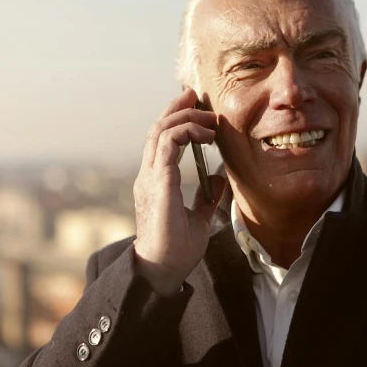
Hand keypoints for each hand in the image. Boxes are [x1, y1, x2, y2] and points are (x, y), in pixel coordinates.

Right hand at [133, 89, 226, 296]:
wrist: (163, 271)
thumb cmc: (176, 250)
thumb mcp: (199, 218)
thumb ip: (206, 197)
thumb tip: (218, 178)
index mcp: (155, 182)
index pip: (160, 142)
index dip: (176, 120)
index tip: (196, 107)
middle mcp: (148, 176)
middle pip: (157, 130)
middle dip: (177, 108)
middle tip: (197, 95)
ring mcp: (150, 178)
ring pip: (160, 132)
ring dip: (185, 118)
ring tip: (208, 117)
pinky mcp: (157, 183)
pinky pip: (166, 145)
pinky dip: (185, 132)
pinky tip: (205, 135)